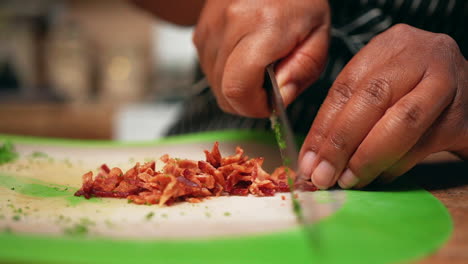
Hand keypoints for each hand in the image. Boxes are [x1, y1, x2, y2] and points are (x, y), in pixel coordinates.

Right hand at [193, 0, 329, 116]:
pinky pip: (209, 69)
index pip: (239, 89)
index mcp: (262, 28)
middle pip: (224, 93)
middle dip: (248, 101)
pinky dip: (226, 74)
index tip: (272, 103)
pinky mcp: (200, 32)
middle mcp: (228, 26)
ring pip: (214, 85)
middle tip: (269, 85)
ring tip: (258, 67)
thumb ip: (301, 72)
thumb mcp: (318, 36)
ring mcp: (209, 29)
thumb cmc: (298, 0)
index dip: (255, 107)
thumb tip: (279, 100)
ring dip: (237, 87)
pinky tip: (244, 58)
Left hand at [298, 24, 467, 188]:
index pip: (345, 86)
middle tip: (322, 175)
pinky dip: (394, 166)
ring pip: (401, 124)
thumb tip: (315, 155)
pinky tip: (376, 177)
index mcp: (391, 44)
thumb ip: (349, 109)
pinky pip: (422, 146)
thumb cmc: (411, 87)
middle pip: (372, 100)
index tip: (307, 160)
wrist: (467, 90)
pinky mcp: (463, 117)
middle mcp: (422, 57)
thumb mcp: (380, 81)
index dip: (323, 127)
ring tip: (348, 180)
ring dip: (368, 158)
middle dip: (341, 144)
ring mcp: (448, 84)